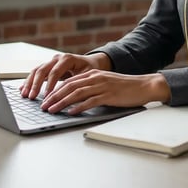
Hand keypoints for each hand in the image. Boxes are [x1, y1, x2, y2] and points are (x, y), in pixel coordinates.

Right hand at [20, 52, 110, 98]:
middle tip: (31, 97)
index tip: (47, 97)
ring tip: (25, 95)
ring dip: (29, 83)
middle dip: (35, 84)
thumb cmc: (90, 70)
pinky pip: (36, 73)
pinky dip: (29, 81)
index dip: (50, 85)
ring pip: (36, 71)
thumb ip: (78, 84)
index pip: (55, 72)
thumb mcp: (88, 76)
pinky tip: (23, 89)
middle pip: (42, 70)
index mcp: (67, 59)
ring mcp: (51, 61)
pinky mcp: (48, 67)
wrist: (91, 63)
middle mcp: (57, 58)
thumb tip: (71, 97)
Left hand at [39, 70, 170, 114]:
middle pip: (69, 86)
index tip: (45, 98)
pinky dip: (78, 107)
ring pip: (76, 93)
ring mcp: (102, 86)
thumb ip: (92, 87)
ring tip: (52, 110)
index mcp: (93, 74)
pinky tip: (70, 112)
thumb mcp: (106, 83)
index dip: (55, 90)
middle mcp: (95, 78)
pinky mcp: (109, 95)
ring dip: (62, 102)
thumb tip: (76, 98)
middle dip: (54, 96)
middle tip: (43, 106)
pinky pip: (90, 101)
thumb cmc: (126, 87)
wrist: (144, 86)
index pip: (69, 81)